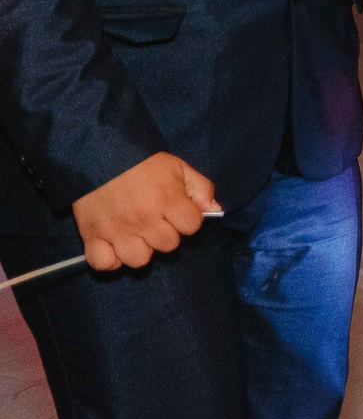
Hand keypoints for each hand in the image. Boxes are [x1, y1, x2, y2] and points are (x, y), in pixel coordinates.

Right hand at [70, 151, 221, 270]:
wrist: (101, 154)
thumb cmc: (143, 163)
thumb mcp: (178, 167)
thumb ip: (201, 188)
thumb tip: (214, 210)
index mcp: (167, 199)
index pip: (192, 226)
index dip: (188, 219)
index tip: (178, 211)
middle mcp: (143, 219)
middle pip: (168, 245)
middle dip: (167, 233)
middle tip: (156, 220)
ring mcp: (116, 231)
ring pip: (139, 260)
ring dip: (141, 249)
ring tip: (136, 234)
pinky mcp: (91, 236)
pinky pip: (105, 264)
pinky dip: (111, 260)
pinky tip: (115, 246)